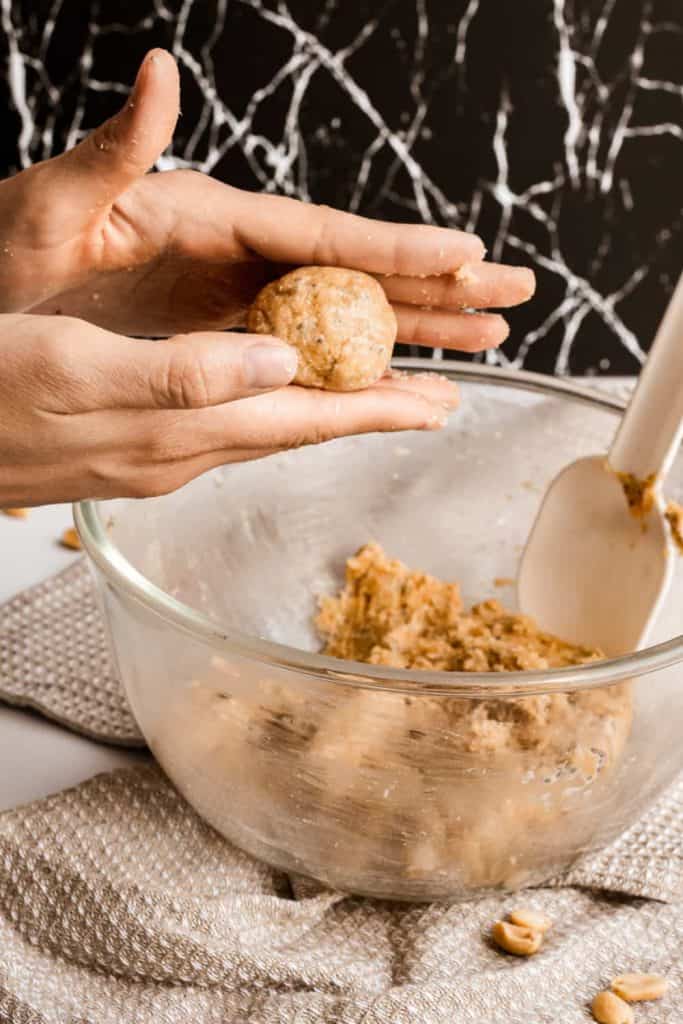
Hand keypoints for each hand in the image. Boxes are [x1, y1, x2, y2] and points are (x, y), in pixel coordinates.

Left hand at [0, 50, 533, 347]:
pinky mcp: (222, 327)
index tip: (468, 256)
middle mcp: (237, 252)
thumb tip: (161, 71)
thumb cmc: (5, 248)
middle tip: (513, 297)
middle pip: (356, 270)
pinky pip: (308, 346)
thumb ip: (112, 148)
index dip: (397, 247)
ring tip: (482, 339)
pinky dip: (358, 363)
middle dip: (438, 287)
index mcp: (208, 216)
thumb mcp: (50, 202)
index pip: (322, 233)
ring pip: (345, 311)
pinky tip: (394, 378)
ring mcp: (235, 291)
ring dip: (416, 327)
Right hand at [0, 314, 458, 505]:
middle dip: (372, 411)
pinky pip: (224, 421)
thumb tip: (280, 364)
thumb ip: (182, 374)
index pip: (304, 420)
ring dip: (327, 408)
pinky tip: (272, 389)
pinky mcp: (130, 442)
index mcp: (182, 429)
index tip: (443, 403)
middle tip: (436, 397)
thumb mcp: (76, 369)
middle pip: (300, 427)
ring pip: (267, 426)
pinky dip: (268, 404)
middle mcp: (182, 449)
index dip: (378, 410)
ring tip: (377, 393)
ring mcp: (157, 451)